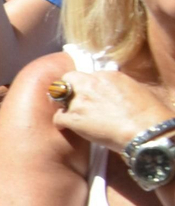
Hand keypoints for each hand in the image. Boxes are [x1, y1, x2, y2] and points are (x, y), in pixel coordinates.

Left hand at [53, 69, 174, 153]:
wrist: (145, 130)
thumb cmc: (148, 114)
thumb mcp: (135, 89)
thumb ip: (117, 86)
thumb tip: (111, 91)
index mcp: (107, 75)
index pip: (88, 75)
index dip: (87, 85)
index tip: (90, 94)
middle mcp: (91, 84)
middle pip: (69, 78)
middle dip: (69, 87)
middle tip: (74, 100)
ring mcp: (80, 100)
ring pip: (59, 97)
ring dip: (65, 105)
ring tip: (73, 115)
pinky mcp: (74, 117)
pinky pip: (58, 118)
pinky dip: (61, 124)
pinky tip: (67, 128)